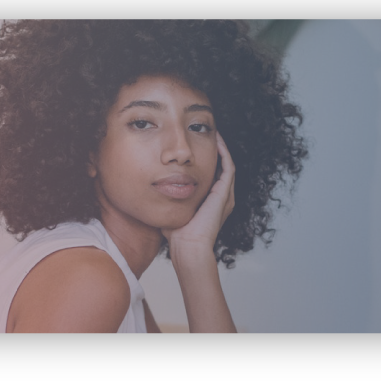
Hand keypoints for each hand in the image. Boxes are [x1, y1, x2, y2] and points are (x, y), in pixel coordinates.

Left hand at [162, 131, 234, 257]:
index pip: (212, 175)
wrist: (188, 247)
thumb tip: (151, 189)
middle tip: (207, 134)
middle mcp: (222, 197)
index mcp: (211, 201)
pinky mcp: (224, 192)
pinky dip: (223, 152)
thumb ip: (165, 199)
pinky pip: (228, 166)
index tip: (195, 148)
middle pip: (221, 167)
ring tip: (213, 133)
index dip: (206, 160)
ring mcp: (225, 194)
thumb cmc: (177, 235)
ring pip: (227, 163)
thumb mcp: (171, 209)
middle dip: (216, 150)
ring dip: (221, 148)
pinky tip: (216, 141)